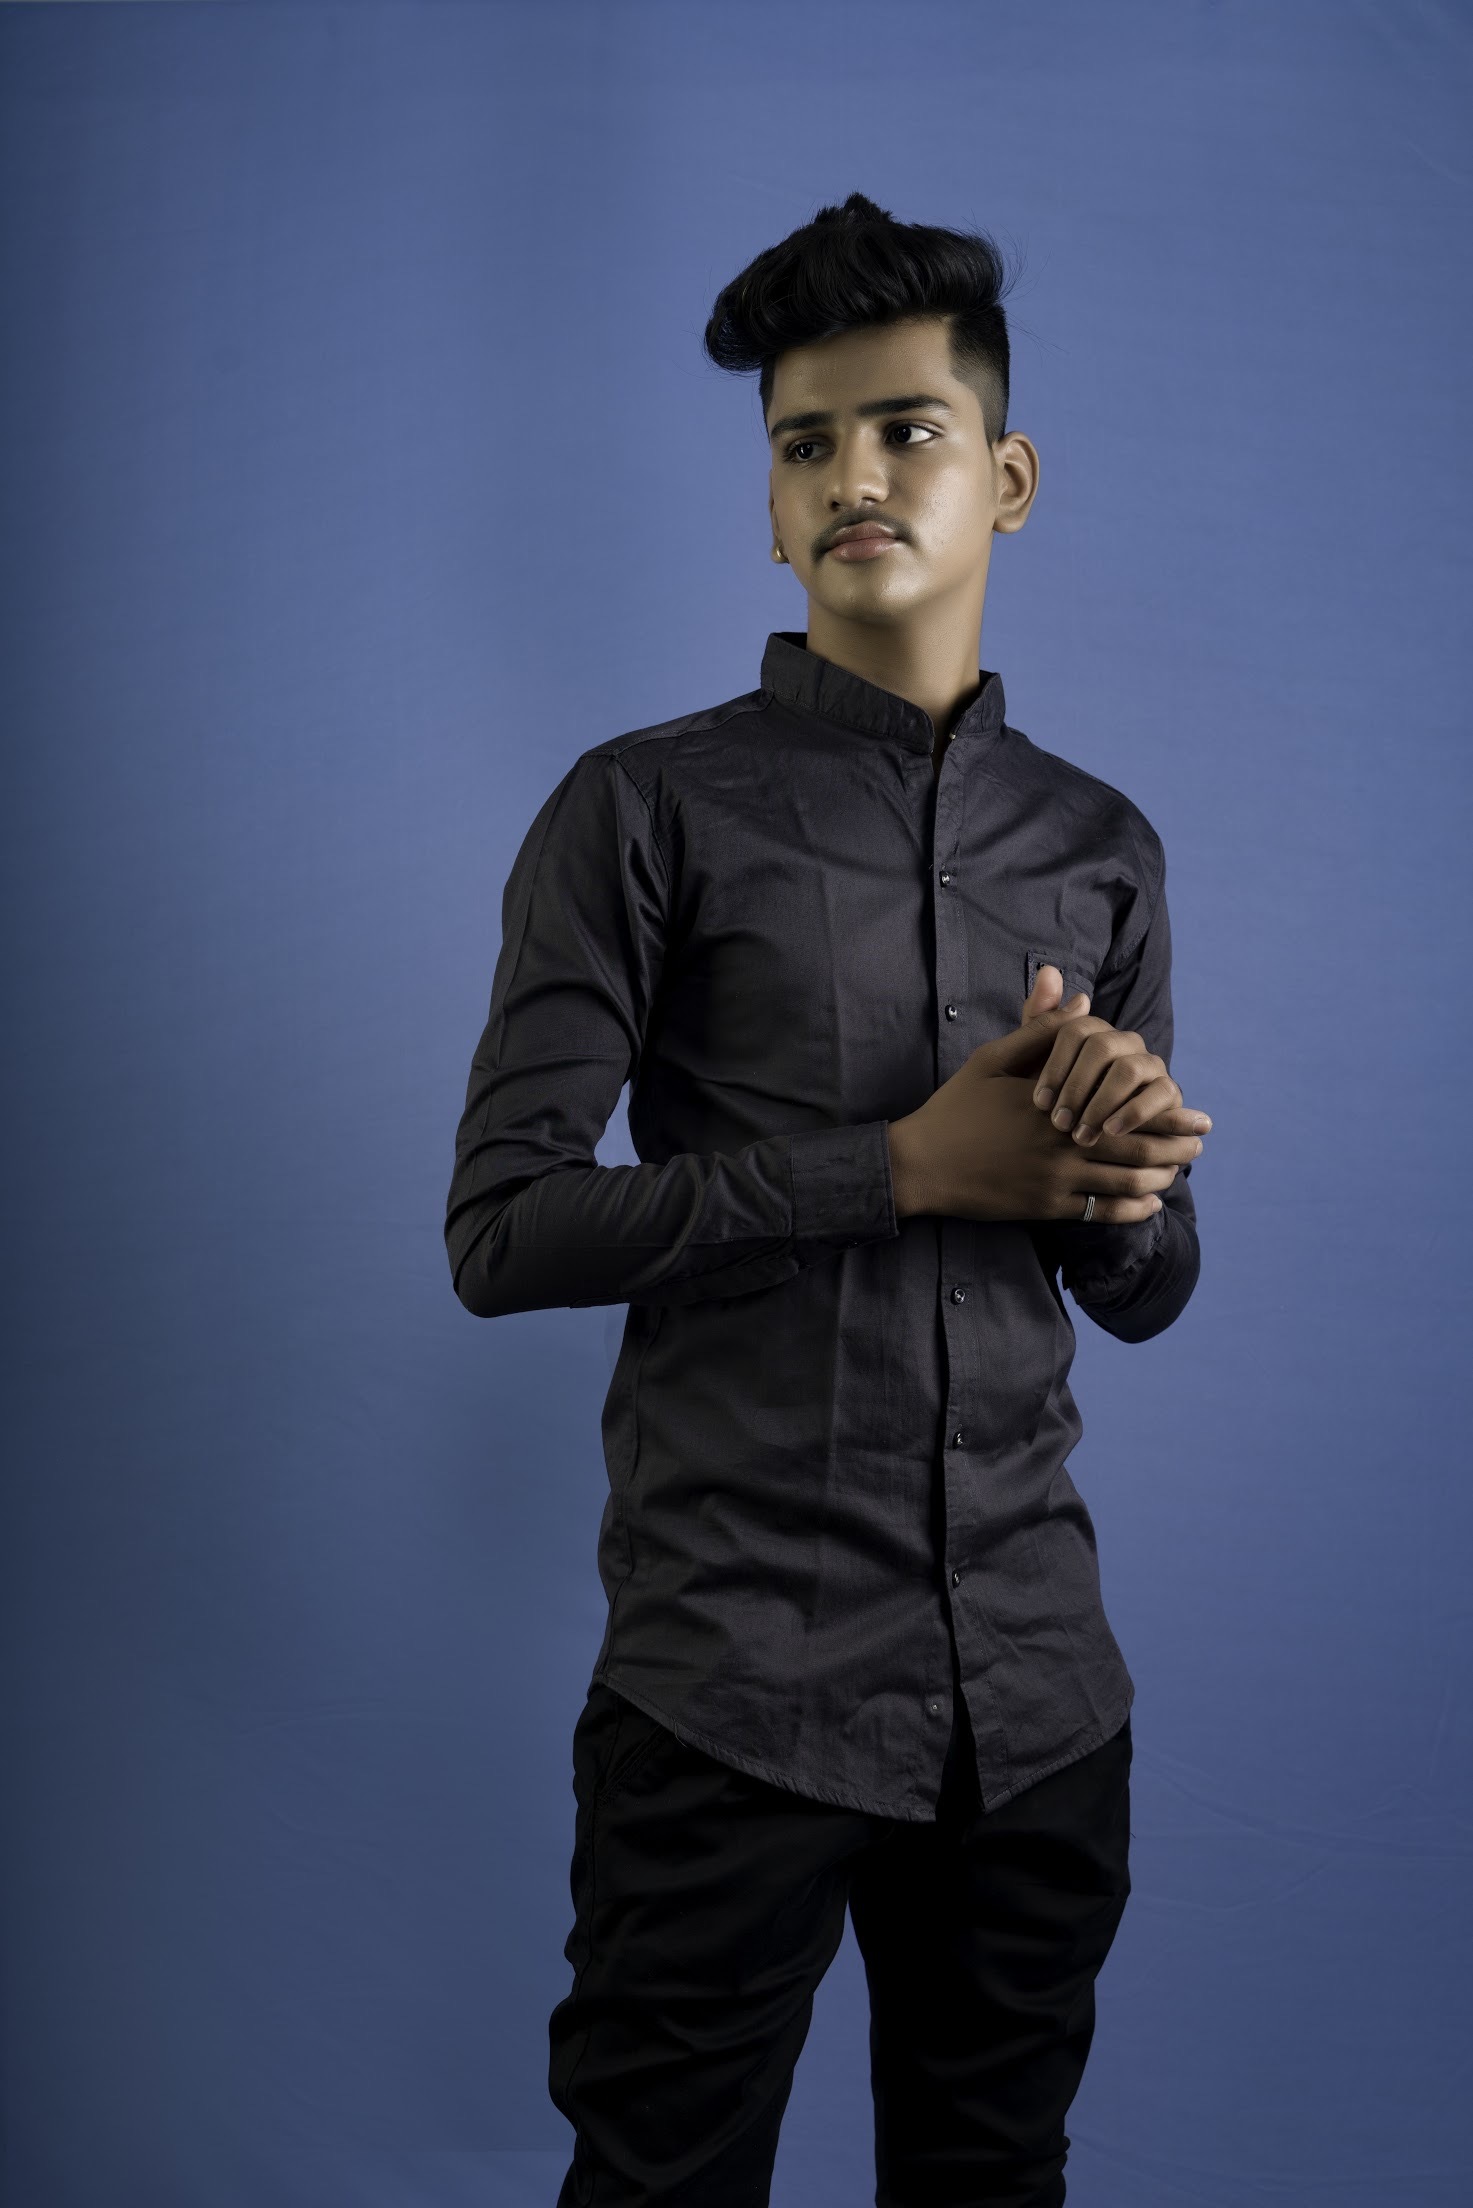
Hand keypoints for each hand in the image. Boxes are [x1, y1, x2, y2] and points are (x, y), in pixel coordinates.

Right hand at [886, 998, 1202, 1225]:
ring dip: (1158, 1180)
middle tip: (1200, 1144)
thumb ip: (1040, 1031)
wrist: (922, 1163)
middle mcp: (1062, 1144)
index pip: (1125, 1107)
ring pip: (1124, 1185)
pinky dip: (1130, 1211)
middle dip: (1176, 1149)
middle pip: (1136, 1150)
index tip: (1194, 1112)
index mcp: (1056, 1103)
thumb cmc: (956, 1106)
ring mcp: (1055, 1180)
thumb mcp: (992, 1059)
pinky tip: (1147, 1205)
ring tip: (1177, 1172)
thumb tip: (1082, 1002)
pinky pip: (1099, 1214)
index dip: (1165, 1113)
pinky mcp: (1044, 1208)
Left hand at [1022, 963, 1211, 1148]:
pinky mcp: (1169, 1091)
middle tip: (1058, 1123)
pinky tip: (1110, 1132)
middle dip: (1077, 1087)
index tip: (1038, 1103)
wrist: (1088, 1144)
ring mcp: (1150, 1064)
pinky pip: (1159, 1093)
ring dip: (1101, 1103)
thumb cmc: (1058, 1105)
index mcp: (1092, 1031)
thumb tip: (1050, 970)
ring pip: (1128, 1070)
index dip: (1054, 1066)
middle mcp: (1124, 1041)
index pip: (1073, 1029)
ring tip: (1081, 1134)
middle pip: (1101, 1047)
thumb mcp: (1035, 1069)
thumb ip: (1039, 1023)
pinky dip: (1134, 1113)